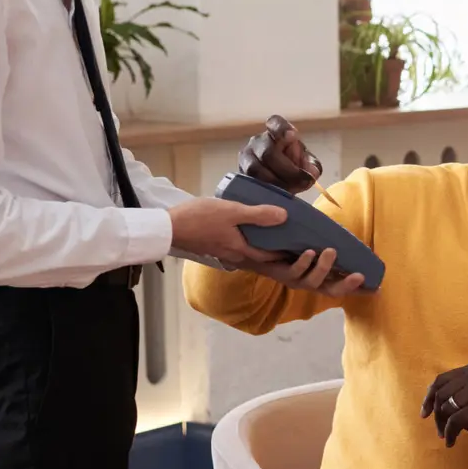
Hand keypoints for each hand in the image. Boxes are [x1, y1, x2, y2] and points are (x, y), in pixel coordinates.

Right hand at [168, 198, 284, 265]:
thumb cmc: (200, 218)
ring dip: (260, 244)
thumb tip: (285, 216)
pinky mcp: (213, 247)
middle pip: (260, 255)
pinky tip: (246, 228)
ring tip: (270, 231)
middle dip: (275, 249)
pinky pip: (236, 246)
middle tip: (289, 238)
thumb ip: (258, 214)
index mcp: (241, 250)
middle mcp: (234, 256)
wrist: (168, 227)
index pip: (270, 256)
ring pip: (247, 250)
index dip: (285, 253)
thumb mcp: (232, 211)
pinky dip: (246, 240)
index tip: (298, 247)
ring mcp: (222, 252)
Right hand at [239, 114, 322, 193]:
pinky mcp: (241, 173)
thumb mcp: (309, 165)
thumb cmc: (296, 168)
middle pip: (268, 152)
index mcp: (277, 132)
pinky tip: (277, 194)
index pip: (275, 123)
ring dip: (276, 182)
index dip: (282, 129)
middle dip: (287, 170)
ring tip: (291, 190)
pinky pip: (250, 181)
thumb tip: (308, 173)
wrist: (282, 183)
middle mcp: (259, 141)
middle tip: (302, 181)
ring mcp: (247, 156)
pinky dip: (265, 189)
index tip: (293, 136)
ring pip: (255, 169)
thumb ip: (311, 166)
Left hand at [246, 248, 365, 298]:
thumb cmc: (285, 242)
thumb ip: (325, 238)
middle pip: (331, 290)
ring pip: (313, 281)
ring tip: (331, 251)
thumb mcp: (309, 239)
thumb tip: (343, 230)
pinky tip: (309, 252)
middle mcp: (309, 280)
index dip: (359, 289)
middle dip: (347, 286)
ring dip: (324, 268)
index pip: (342, 284)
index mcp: (319, 275)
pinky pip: (294, 271)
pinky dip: (304, 263)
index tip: (377, 289)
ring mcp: (295, 278)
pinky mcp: (280, 272)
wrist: (252, 244)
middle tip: (360, 276)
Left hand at [420, 364, 467, 447]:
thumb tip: (436, 405)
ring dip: (444, 426)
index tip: (425, 413)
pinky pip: (453, 424)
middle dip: (436, 416)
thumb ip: (464, 390)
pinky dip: (450, 434)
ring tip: (452, 436)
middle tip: (440, 430)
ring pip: (444, 410)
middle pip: (440, 396)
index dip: (429, 397)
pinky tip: (452, 442)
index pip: (440, 380)